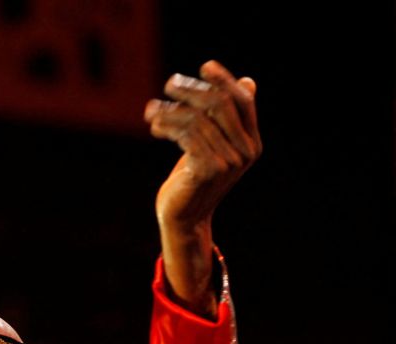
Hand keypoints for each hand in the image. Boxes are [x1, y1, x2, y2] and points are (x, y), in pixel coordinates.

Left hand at [145, 60, 261, 310]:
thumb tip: (249, 80)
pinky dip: (167, 126)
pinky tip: (153, 127)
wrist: (182, 219)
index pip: (243, 101)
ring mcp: (230, 161)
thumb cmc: (193, 179)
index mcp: (251, 142)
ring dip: (170, 110)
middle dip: (193, 89)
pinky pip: (187, 135)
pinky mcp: (210, 169)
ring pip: (198, 119)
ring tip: (150, 110)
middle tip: (169, 84)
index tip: (205, 66)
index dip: (225, 81)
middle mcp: (245, 151)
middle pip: (220, 104)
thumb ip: (226, 118)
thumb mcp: (213, 145)